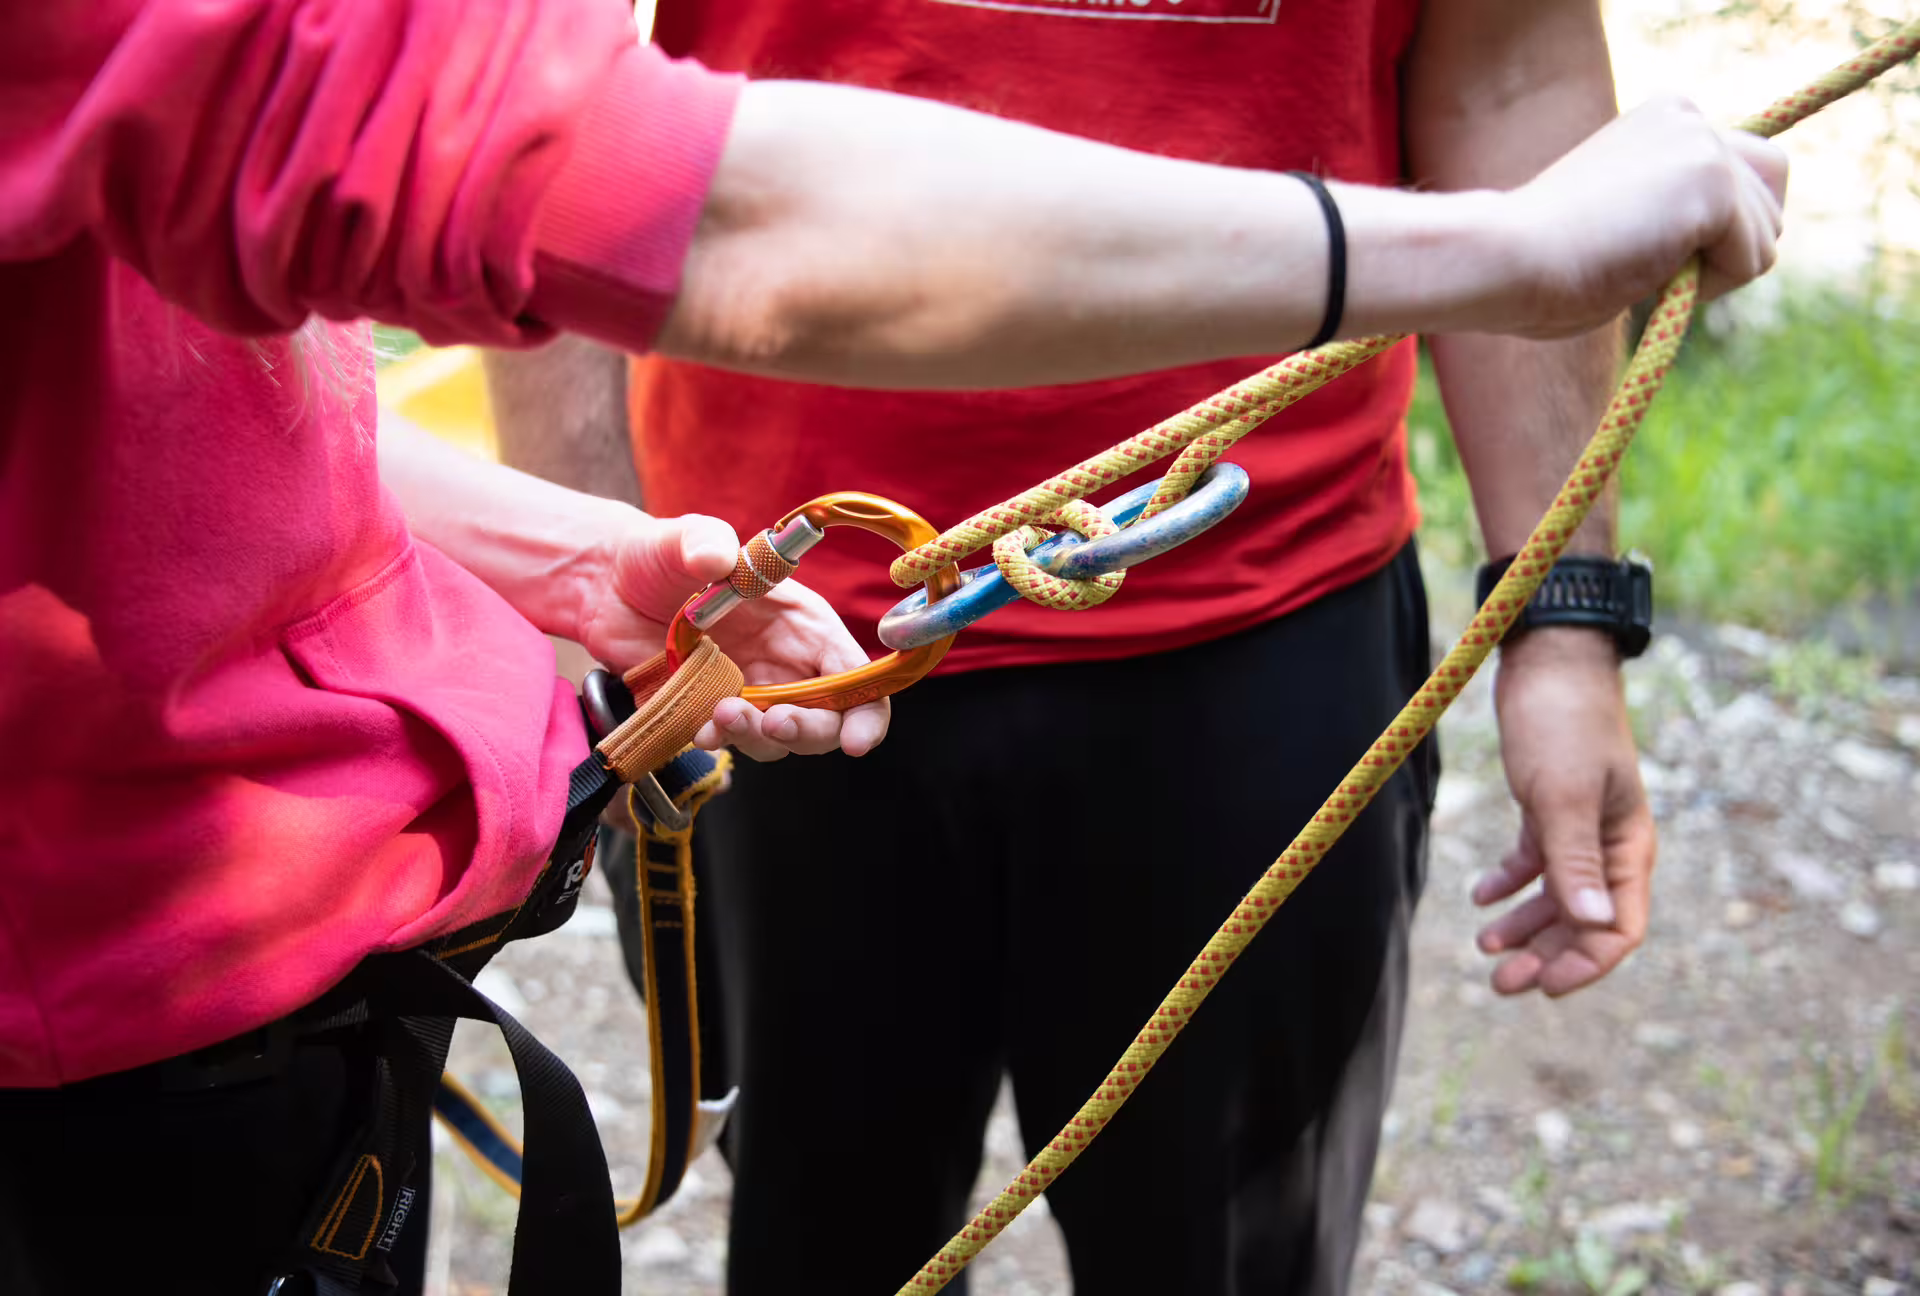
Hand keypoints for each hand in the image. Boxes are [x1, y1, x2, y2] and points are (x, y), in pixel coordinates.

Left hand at [571, 508, 889, 760]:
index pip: (859, 678)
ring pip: (778, 740)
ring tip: (721, 714)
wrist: (605, 587)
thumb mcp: (684, 539)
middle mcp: (787, 665)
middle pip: (826, 721)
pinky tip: (698, 728)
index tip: (856, 741)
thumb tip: (717, 558)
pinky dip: (719, 743)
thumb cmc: (660, 557)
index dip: (868, 713)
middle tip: (773, 721)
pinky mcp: (711, 714)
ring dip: (757, 737)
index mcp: (805, 624)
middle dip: (807, 730)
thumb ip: (704, 541)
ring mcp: (750, 694)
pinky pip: (729, 743)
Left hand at [1473, 628, 1655, 995]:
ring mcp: (1581, 827)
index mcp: (1629, 848)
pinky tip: (1480, 897)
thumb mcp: (1563, 796)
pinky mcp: (1550, 807)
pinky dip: (1509, 882)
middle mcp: (1610, 845)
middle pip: (1585, 920)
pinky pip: (1535, 861)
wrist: (1549, 661)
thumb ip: (1575, 861)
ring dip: (1525, 926)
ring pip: (1557, 896)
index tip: (1542, 986)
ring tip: (1485, 949)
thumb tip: (1595, 924)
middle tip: (1500, 983)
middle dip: (1547, 955)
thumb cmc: (1563, 724)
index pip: (1619, 928)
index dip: (1585, 963)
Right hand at [1495, 96, 1788, 338]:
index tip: (1650, 244)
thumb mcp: (1625, 215)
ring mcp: (1704, 147)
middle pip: (1772, 192)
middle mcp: (1691, 116)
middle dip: (1730, 243)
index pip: (1747, 167)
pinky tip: (1652, 276)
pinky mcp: (1714, 186)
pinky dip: (1710, 287)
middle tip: (1655, 263)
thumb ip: (1680, 207)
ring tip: (1644, 267)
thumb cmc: (1544, 263)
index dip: (1717, 224)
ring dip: (1716, 270)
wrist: (1509, 260)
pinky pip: (1753, 260)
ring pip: (1767, 231)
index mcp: (1666, 117)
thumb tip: (1750, 240)